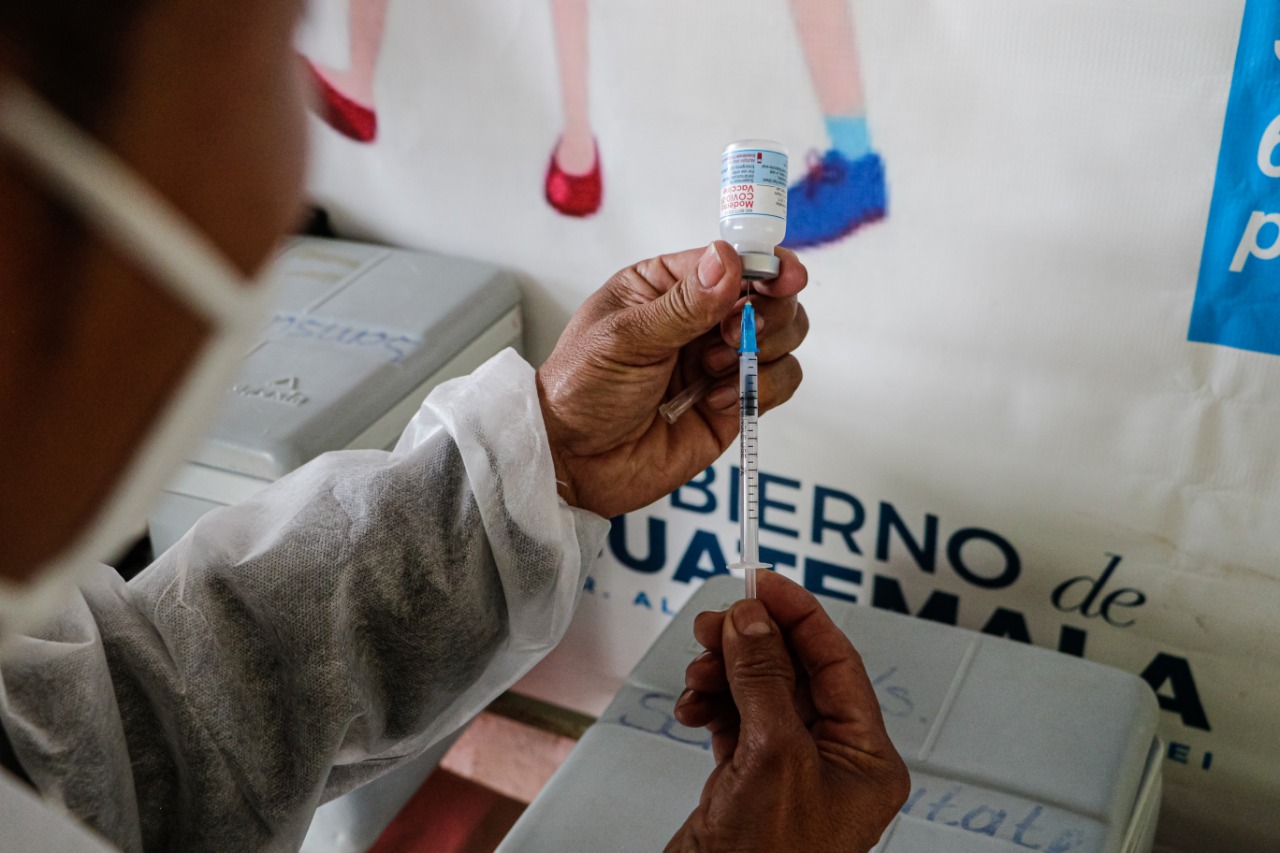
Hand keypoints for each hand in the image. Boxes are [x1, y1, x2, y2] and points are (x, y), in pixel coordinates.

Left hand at [536, 241, 807, 518]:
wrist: (574, 462)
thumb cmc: (581, 390)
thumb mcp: (625, 338)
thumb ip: (683, 304)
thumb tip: (728, 259)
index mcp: (666, 287)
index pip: (731, 260)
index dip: (766, 264)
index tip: (782, 277)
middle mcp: (700, 319)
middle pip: (770, 296)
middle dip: (765, 313)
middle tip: (729, 336)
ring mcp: (720, 361)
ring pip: (783, 337)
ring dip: (761, 352)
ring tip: (713, 370)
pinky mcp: (734, 403)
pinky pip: (779, 383)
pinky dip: (762, 389)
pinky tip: (717, 399)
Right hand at [666, 572, 909, 852]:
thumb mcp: (772, 756)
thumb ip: (762, 679)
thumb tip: (753, 620)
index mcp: (865, 756)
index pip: (837, 662)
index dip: (799, 615)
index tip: (763, 582)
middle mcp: (831, 759)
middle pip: (792, 672)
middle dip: (750, 643)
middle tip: (715, 622)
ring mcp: (788, 768)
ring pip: (756, 691)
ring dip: (723, 673)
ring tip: (697, 671)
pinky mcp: (749, 778)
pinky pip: (732, 718)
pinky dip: (710, 703)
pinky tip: (692, 705)